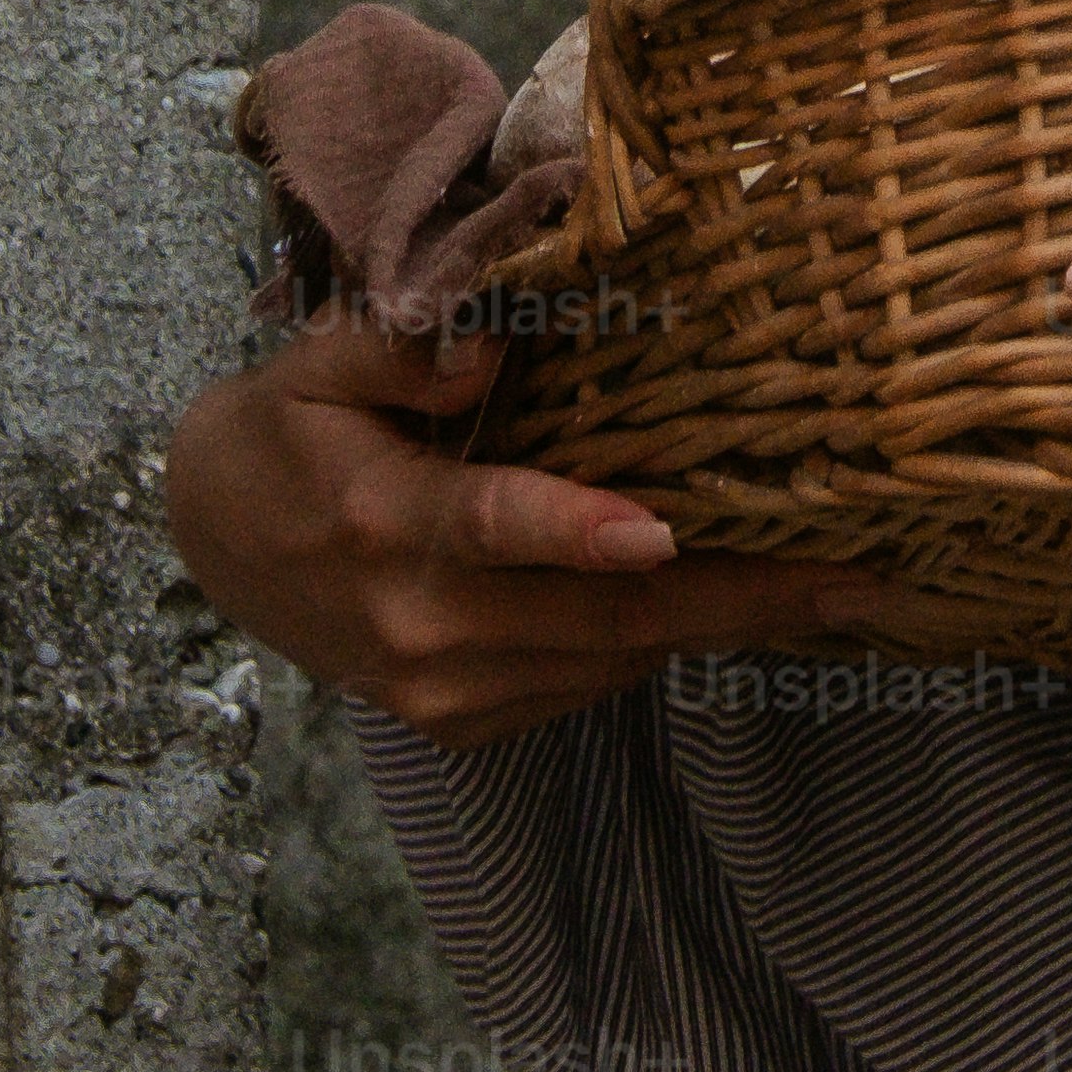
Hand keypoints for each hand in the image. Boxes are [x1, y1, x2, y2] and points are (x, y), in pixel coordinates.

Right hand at [167, 312, 891, 745]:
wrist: (217, 545)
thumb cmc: (289, 433)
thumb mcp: (317, 363)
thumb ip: (397, 347)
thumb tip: (484, 350)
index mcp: (380, 521)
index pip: (491, 526)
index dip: (577, 532)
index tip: (664, 529)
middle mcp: (417, 624)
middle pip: (596, 614)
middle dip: (735, 598)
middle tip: (854, 579)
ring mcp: (439, 690)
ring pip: (609, 657)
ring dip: (719, 626)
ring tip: (829, 588)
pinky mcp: (461, 723)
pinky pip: (586, 683)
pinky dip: (659, 643)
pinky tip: (729, 601)